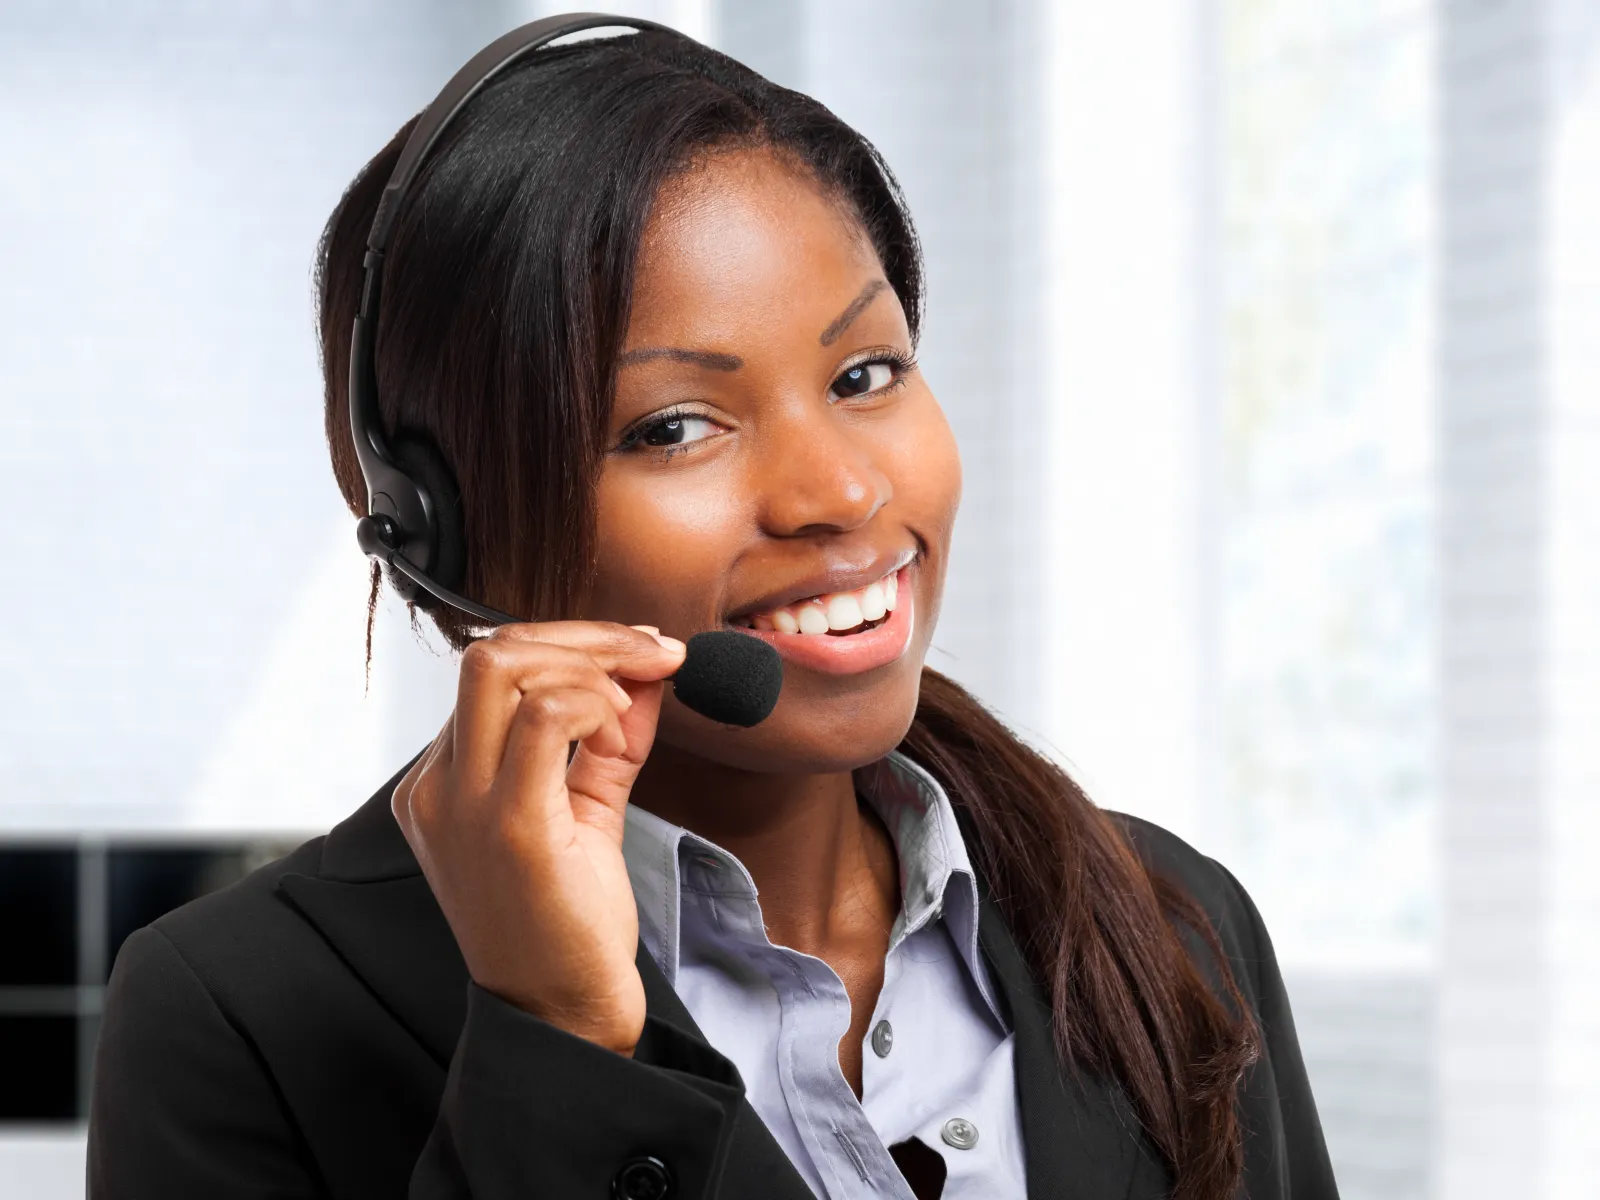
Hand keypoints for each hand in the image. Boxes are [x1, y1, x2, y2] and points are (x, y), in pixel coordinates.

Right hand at [391, 621, 685, 1055]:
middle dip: (584, 637)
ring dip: (590, 663)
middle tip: (650, 654)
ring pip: (504, 666)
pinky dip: (592, 701)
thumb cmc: (569, 924)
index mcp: (443, 782)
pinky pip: (541, 716)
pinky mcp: (508, 823)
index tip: (640, 652)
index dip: (573, 646)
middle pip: (491, 652)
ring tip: (631, 706)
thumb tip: (647, 673)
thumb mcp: (588, 810)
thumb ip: (610, 739)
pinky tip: (618, 730)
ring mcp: (462, 803)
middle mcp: (438, 785)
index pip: (492, 671)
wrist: (565, 1013)